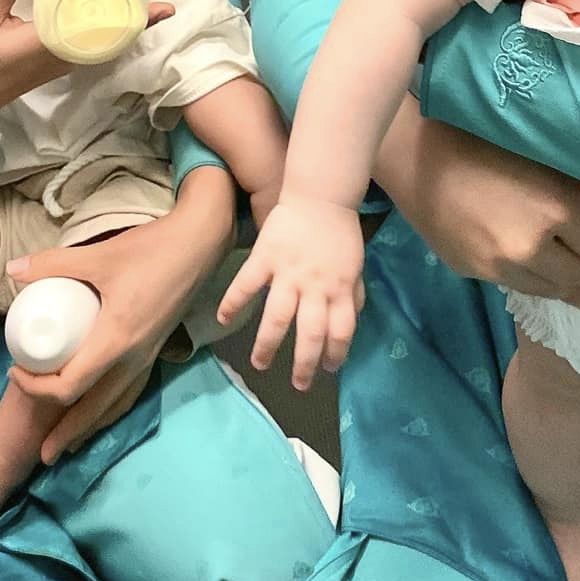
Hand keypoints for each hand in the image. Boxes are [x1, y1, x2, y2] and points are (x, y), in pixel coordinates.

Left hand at [6, 167, 235, 459]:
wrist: (202, 242)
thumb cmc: (152, 249)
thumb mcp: (100, 255)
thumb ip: (54, 263)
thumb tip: (13, 270)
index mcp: (116, 341)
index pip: (70, 385)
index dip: (38, 389)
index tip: (17, 372)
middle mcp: (133, 358)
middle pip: (94, 409)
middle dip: (66, 434)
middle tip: (42, 456)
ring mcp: (149, 356)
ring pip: (116, 404)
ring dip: (90, 427)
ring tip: (70, 446)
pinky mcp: (157, 348)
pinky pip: (131, 391)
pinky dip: (112, 408)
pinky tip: (105, 411)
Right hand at [216, 196, 366, 390]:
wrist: (321, 196)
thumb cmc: (340, 233)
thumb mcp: (355, 266)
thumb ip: (352, 295)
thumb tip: (350, 321)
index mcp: (340, 289)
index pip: (341, 331)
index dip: (336, 354)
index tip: (329, 369)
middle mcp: (315, 287)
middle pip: (310, 334)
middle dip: (304, 364)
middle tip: (298, 385)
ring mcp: (288, 273)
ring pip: (277, 318)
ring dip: (267, 345)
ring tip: (259, 365)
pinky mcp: (265, 257)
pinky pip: (246, 284)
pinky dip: (233, 302)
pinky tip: (224, 320)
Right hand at [379, 106, 579, 307]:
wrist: (417, 158)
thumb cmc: (482, 141)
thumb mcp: (540, 156)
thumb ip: (571, 189)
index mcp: (556, 209)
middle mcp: (533, 246)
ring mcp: (502, 266)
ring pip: (551, 290)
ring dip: (573, 292)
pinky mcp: (477, 273)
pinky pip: (519, 286)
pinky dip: (538, 285)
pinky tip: (545, 284)